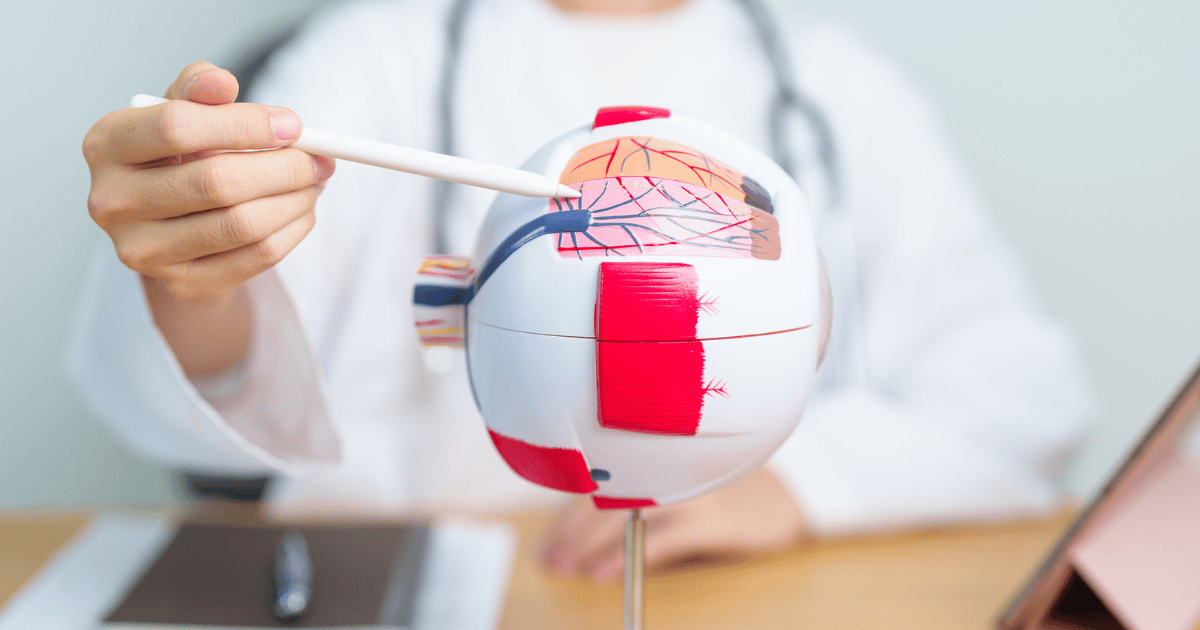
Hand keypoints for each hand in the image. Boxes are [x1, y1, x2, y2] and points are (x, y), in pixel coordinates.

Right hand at [82, 62, 334, 304]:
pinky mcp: (183, 285)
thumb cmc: (178, 152)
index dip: (245, 124)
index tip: (293, 125)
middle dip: (284, 168)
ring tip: (315, 183)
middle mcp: (112, 202)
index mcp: (106, 145)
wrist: (170, 223)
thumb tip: (223, 82)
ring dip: (295, 200)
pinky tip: (303, 212)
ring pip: (243, 224)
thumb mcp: (182, 110)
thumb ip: (200, 88)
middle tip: (319, 160)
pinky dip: (293, 230)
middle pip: (216, 182)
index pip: (177, 127)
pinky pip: (257, 257)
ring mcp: (144, 251)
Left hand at [540, 467, 811, 582]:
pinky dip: (629, 557)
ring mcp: (695, 489)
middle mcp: (674, 462)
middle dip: (574, 531)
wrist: (795, 492)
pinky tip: (605, 573)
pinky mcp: (716, 517)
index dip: (570, 508)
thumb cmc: (732, 487)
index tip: (550, 536)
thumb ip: (643, 486)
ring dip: (591, 545)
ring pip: (627, 516)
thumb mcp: (683, 476)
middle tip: (552, 558)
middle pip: (609, 496)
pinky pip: (661, 538)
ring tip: (570, 567)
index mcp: (661, 448)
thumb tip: (586, 525)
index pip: (604, 475)